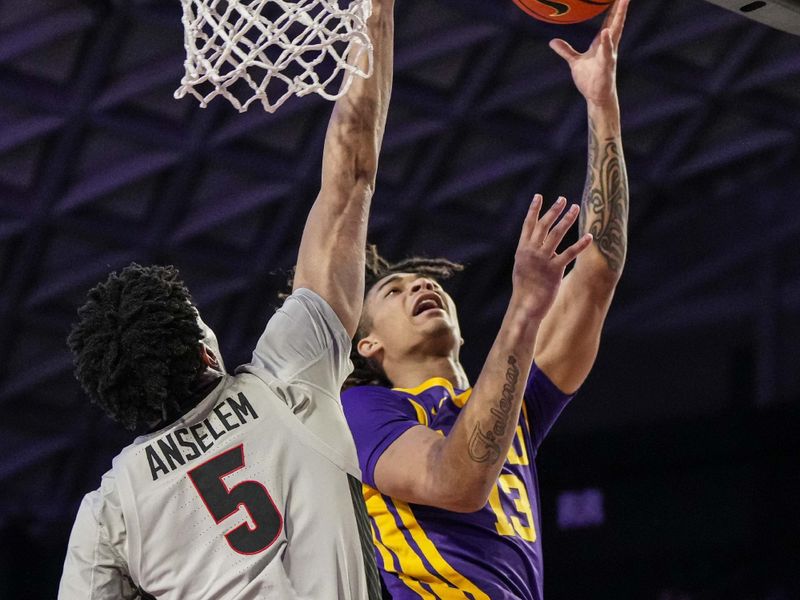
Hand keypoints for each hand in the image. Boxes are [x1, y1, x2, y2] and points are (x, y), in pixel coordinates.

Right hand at [512, 195, 591, 318]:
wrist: (525, 305)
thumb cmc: (525, 287)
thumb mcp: (522, 266)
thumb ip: (529, 253)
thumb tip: (535, 244)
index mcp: (523, 249)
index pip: (528, 225)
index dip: (533, 210)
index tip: (538, 196)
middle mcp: (532, 252)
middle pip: (543, 225)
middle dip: (553, 211)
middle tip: (562, 199)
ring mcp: (543, 260)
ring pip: (556, 234)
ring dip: (567, 220)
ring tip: (575, 208)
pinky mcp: (554, 270)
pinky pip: (569, 253)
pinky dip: (580, 244)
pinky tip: (589, 236)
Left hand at [549, 0, 628, 106]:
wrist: (596, 97)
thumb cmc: (590, 79)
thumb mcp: (575, 62)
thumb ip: (565, 50)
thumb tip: (552, 42)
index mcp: (602, 43)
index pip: (609, 21)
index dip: (613, 8)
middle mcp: (608, 46)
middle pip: (615, 22)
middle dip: (620, 7)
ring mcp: (609, 55)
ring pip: (615, 32)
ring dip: (619, 17)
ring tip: (622, 2)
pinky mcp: (606, 66)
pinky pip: (606, 52)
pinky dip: (606, 43)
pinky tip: (605, 33)